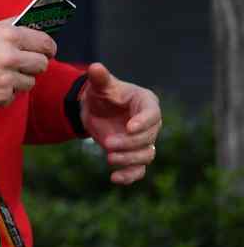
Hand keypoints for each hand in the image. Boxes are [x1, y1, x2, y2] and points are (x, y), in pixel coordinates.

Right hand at [0, 18, 56, 115]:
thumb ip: (7, 28)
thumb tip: (30, 26)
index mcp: (6, 37)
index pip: (45, 43)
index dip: (47, 47)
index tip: (46, 50)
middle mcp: (9, 59)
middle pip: (41, 65)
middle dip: (34, 64)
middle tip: (22, 64)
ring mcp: (5, 83)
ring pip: (28, 84)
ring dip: (17, 80)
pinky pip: (10, 98)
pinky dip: (2, 94)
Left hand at [78, 62, 160, 184]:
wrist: (95, 110)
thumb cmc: (102, 93)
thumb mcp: (100, 85)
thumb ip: (100, 78)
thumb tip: (95, 67)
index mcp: (146, 103)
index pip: (152, 114)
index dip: (142, 122)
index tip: (129, 128)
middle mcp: (150, 124)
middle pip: (149, 138)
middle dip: (130, 143)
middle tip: (108, 144)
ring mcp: (144, 141)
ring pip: (146, 155)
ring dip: (129, 160)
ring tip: (109, 158)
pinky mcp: (135, 155)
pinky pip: (138, 169)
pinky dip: (129, 176)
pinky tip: (115, 179)